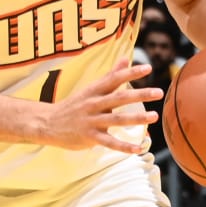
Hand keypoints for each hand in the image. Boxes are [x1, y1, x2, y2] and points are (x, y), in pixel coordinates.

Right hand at [36, 59, 161, 153]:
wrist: (47, 123)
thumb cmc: (74, 105)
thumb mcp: (90, 88)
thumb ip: (110, 75)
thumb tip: (125, 58)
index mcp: (94, 90)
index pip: (114, 79)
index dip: (130, 73)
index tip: (148, 68)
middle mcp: (93, 104)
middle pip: (118, 98)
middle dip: (139, 94)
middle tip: (158, 92)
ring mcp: (91, 121)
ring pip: (116, 119)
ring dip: (136, 118)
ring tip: (154, 116)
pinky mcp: (89, 137)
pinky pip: (109, 143)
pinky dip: (124, 146)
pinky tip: (138, 149)